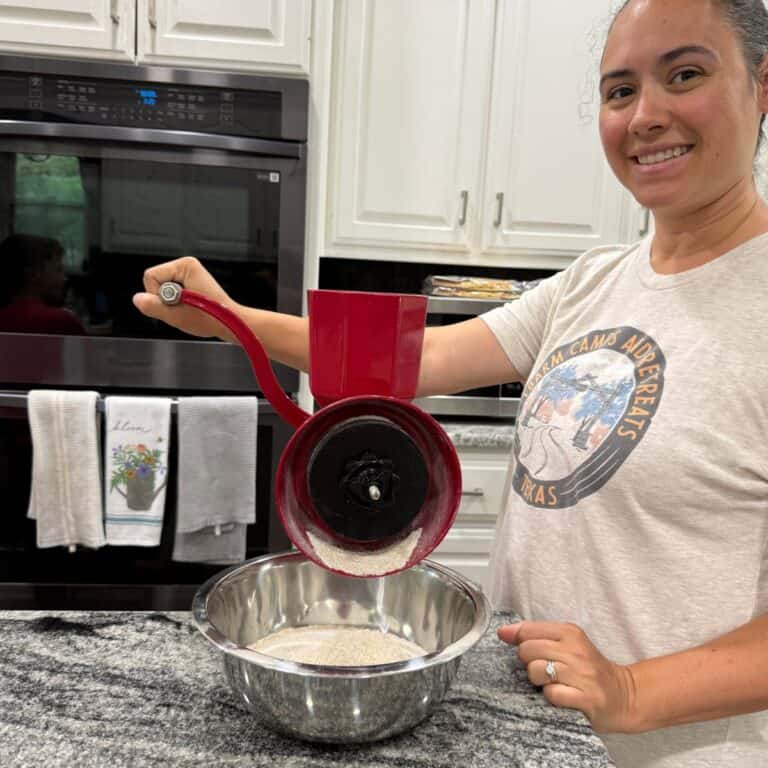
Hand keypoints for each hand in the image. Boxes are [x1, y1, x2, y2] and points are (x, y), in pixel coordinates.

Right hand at [132, 256, 236, 339]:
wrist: (231, 324)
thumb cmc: (211, 318)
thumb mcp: (177, 315)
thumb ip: (153, 306)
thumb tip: (138, 299)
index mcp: (185, 266)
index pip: (151, 277)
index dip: (156, 295)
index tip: (175, 305)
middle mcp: (186, 266)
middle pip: (154, 282)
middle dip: (164, 300)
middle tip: (183, 309)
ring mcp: (188, 274)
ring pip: (161, 290)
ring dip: (170, 304)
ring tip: (188, 311)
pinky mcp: (189, 283)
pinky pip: (170, 294)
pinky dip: (175, 304)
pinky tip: (188, 310)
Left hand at [498, 621, 638, 732]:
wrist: (624, 695)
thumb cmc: (588, 668)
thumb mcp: (565, 643)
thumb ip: (534, 635)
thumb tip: (502, 632)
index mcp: (570, 632)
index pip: (527, 630)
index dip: (519, 642)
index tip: (525, 651)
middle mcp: (576, 650)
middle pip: (527, 650)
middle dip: (527, 662)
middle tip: (542, 669)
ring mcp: (583, 674)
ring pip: (536, 671)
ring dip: (537, 681)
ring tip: (551, 682)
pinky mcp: (587, 698)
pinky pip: (552, 694)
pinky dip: (550, 697)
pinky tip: (561, 695)